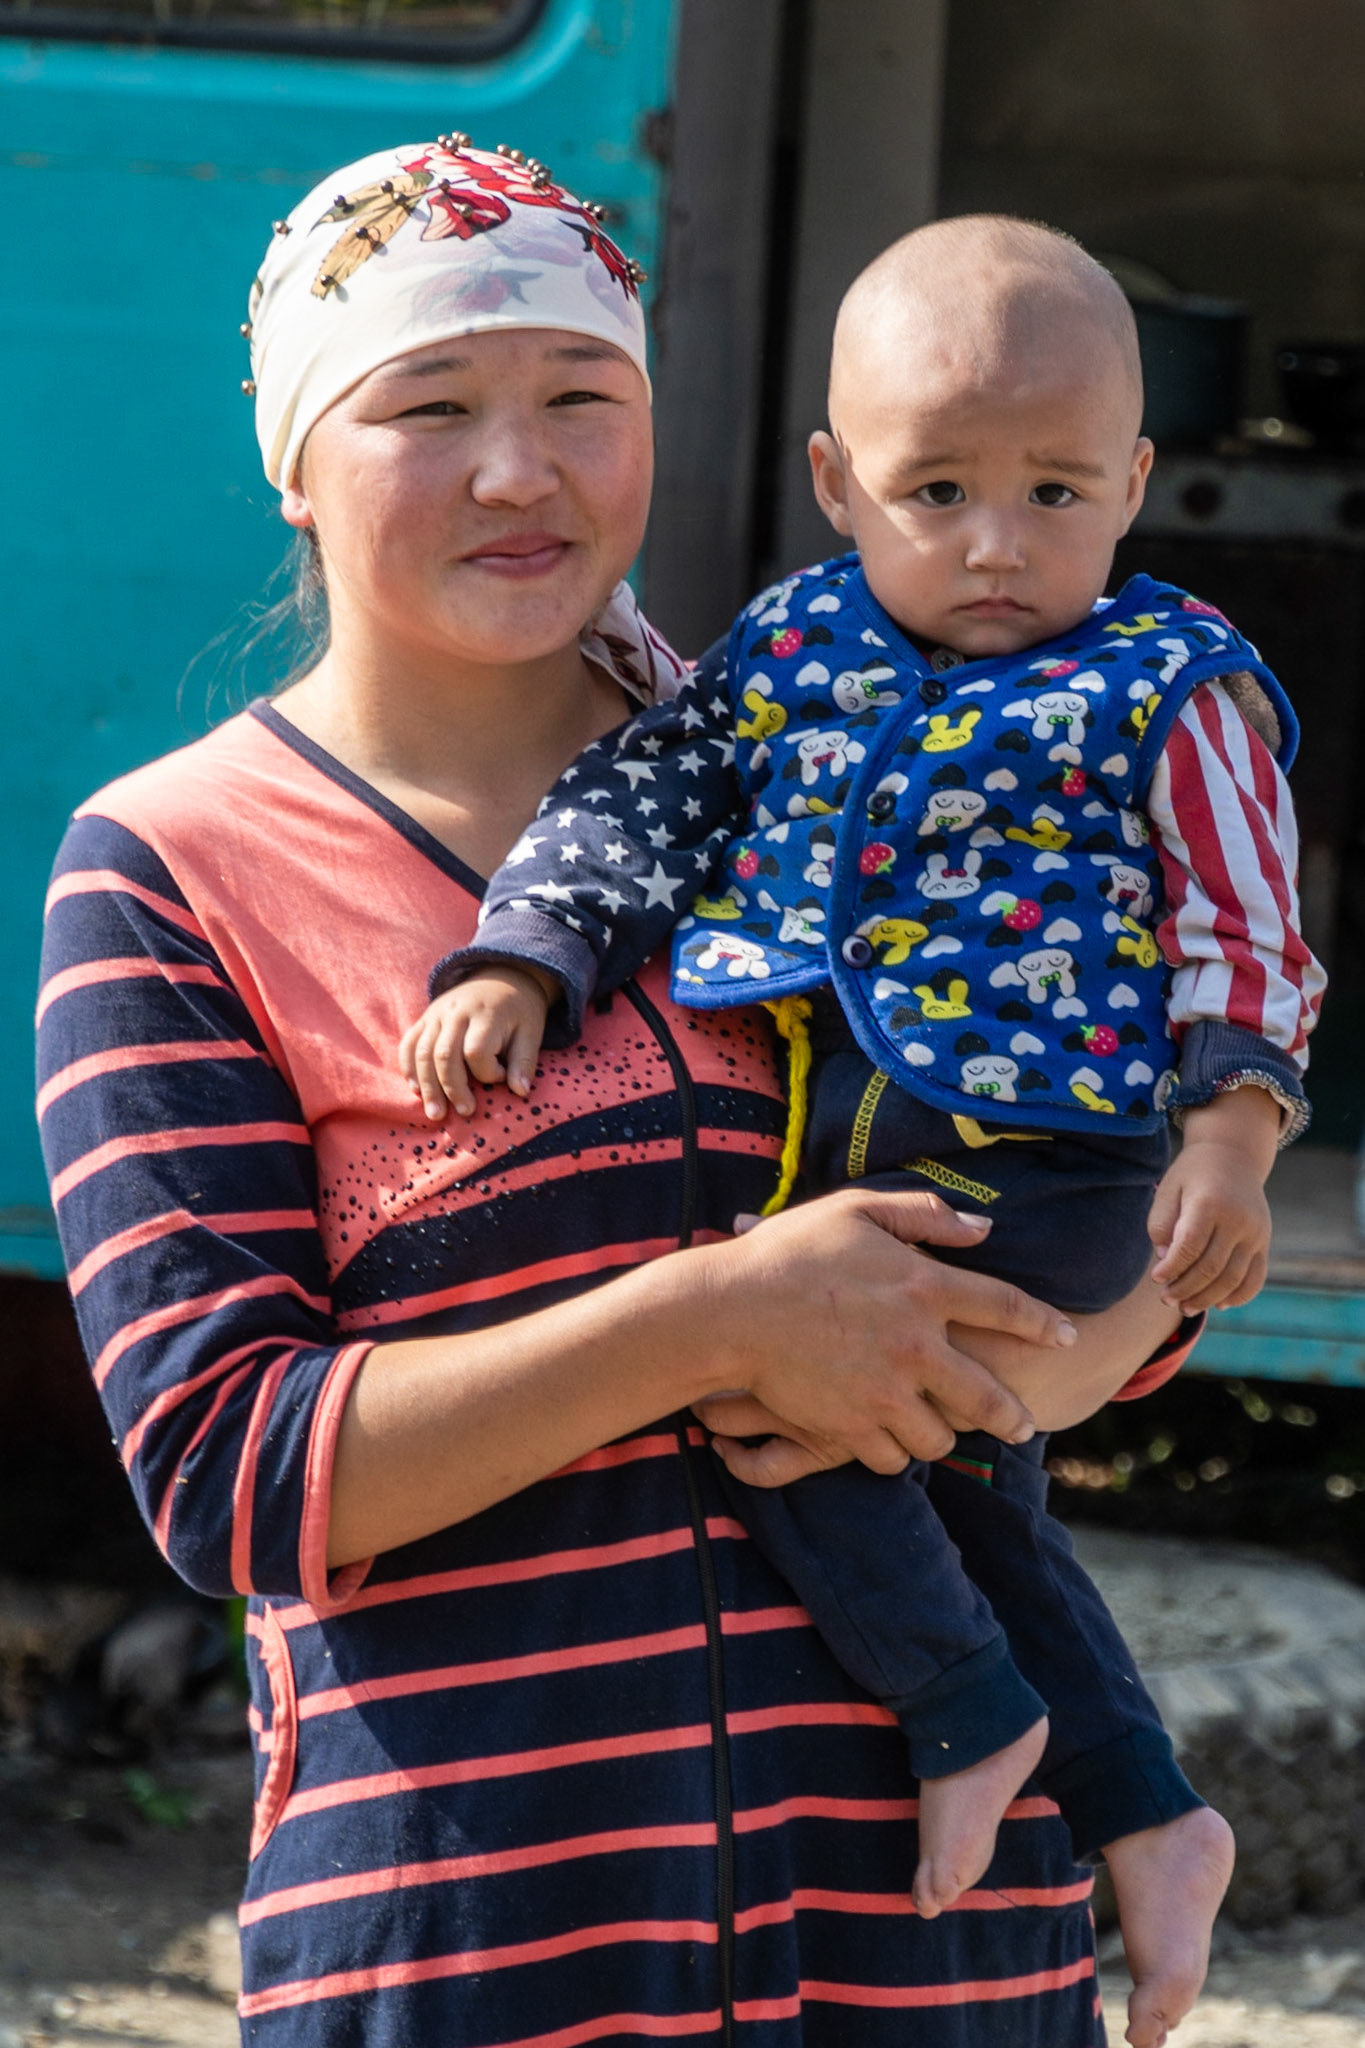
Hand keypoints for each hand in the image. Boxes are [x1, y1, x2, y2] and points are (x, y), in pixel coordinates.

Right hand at [398, 966, 556, 1120]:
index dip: (488, 1072)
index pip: (477, 1051)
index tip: (502, 1076)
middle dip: (452, 1089)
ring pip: (422, 1053)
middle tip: (464, 1112)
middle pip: (444, 1055)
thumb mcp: (531, 1032)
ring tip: (435, 1113)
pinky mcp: (425, 1018)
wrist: (503, 975)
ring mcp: (436, 1014)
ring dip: (427, 1086)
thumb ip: (524, 1062)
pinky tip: (416, 1090)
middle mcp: (456, 1011)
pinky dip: (408, 1068)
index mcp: (485, 1014)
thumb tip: (520, 1092)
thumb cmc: (519, 1011)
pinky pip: (409, 1043)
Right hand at [696, 1188, 1076, 1477]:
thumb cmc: (790, 1252)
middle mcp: (916, 1343)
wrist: (730, 1308)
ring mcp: (885, 1390)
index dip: (1044, 1323)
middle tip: (1023, 1427)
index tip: (1069, 1337)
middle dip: (1013, 1417)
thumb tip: (983, 1230)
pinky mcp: (851, 1425)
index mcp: (923, 1285)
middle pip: (987, 1395)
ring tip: (939, 1432)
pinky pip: (890, 1456)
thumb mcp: (856, 1210)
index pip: (1006, 1306)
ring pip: (938, 1436)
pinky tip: (887, 1441)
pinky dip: (892, 1452)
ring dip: (942, 1436)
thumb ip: (924, 1216)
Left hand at [1148, 1087, 1279, 1310]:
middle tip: (1166, 1300)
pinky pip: (1256, 1277)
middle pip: (1211, 1267)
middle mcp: (1238, 1219)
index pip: (1189, 1246)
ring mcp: (1256, 1233)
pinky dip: (1239, 1296)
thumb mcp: (1168, 1189)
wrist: (1233, 1156)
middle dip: (1185, 1289)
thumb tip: (1165, 1261)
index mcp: (1210, 1203)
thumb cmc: (1192, 1175)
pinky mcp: (1264, 1242)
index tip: (1155, 1279)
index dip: (1171, 1268)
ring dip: (1208, 1298)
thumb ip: (1161, 1224)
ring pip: (1233, 1278)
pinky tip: (1219, 1305)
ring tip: (1185, 1308)